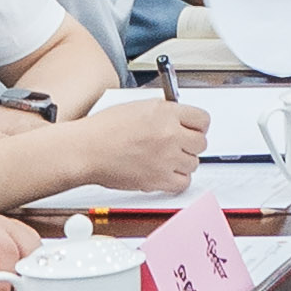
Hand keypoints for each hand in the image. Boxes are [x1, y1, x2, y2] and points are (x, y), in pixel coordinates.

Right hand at [58, 93, 209, 197]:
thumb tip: (178, 118)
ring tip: (166, 159)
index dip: (198, 125)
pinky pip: (183, 182)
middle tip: (178, 145)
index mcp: (165, 112)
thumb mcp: (138, 107)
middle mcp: (170, 134)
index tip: (193, 129)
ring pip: (194, 163)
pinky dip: (177, 180)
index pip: (203, 119)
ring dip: (183, 162)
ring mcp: (166, 158)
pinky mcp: (159, 179)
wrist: (86, 150)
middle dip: (191, 144)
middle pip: (201, 143)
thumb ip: (163, 112)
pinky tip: (165, 173)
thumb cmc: (103, 130)